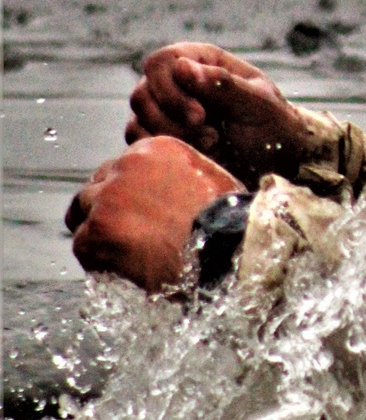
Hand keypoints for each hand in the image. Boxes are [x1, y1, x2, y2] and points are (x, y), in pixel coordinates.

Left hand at [66, 137, 243, 293]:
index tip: (133, 211)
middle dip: (104, 209)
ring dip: (97, 233)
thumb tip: (173, 196)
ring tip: (119, 255)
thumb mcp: (210, 181)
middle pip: (96, 187)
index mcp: (153, 149)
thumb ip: (180, 179)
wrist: (226, 249)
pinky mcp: (96, 232)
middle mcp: (125, 166)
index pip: (121, 167)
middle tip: (121, 235)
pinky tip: (122, 270)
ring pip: (82, 214)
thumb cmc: (229, 222)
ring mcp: (107, 199)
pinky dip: (98, 260)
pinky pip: (83, 245)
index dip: (125, 192)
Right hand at [126, 43, 309, 186]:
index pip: (161, 63)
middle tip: (211, 137)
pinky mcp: (163, 137)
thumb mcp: (257, 104)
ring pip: (139, 119)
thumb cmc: (273, 126)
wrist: (277, 163)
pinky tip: (193, 155)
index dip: (172, 90)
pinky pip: (140, 141)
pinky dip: (163, 151)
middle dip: (173, 120)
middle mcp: (178, 83)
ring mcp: (167, 110)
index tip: (201, 116)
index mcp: (202, 62)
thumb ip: (223, 84)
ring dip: (172, 137)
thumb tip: (181, 67)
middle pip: (144, 93)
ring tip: (212, 145)